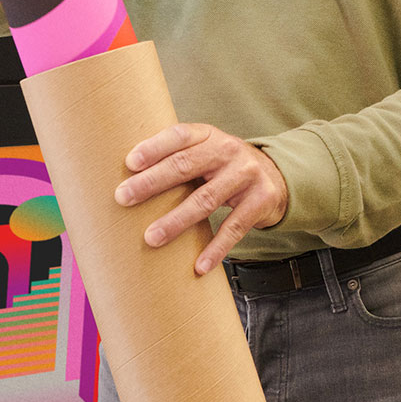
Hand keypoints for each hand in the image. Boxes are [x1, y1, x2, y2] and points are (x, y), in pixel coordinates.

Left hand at [114, 123, 290, 274]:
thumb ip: (176, 158)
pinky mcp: (260, 200)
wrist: (276, 176)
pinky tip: (199, 266)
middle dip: (152, 182)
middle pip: (187, 165)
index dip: (154, 147)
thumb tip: (125, 180)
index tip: (129, 163)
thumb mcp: (205, 152)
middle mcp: (228, 150)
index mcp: (209, 135)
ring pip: (206, 199)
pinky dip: (216, 248)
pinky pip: (235, 228)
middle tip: (123, 198)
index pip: (179, 136)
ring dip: (176, 221)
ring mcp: (247, 175)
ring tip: (151, 238)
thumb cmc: (223, 167)